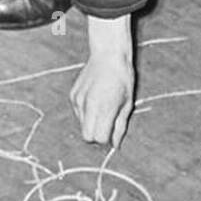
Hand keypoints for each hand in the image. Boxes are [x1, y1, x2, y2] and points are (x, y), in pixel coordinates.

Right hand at [71, 20, 135, 146]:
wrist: (108, 55)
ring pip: (81, 125)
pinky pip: (78, 113)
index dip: (107, 138)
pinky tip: (95, 99)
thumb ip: (120, 126)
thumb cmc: (123, 78)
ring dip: (91, 123)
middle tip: (106, 124)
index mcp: (104, 108)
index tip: (112, 131)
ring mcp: (78, 100)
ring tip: (102, 107)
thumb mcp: (127, 103)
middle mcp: (88, 105)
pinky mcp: (73, 95)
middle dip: (96, 135)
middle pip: (87, 136)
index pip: (99, 138)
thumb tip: (115, 145)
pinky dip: (86, 112)